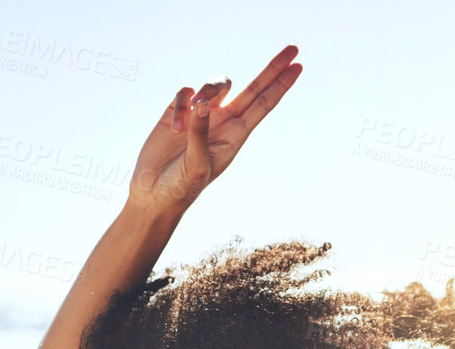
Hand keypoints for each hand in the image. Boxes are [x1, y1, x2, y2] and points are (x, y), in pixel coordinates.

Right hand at [127, 45, 301, 215]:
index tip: (299, 66)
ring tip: (195, 109)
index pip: (264, 105)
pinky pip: (185, 92)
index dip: (281, 85)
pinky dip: (182, 105)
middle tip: (293, 48)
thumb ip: (201, 132)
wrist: (154, 194)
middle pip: (254, 88)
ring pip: (215, 85)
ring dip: (207, 90)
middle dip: (272, 68)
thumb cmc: (182, 187)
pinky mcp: (177, 112)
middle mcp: (223, 121)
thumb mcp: (197, 164)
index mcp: (236, 135)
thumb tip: (204, 103)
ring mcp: (201, 114)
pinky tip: (176, 128)